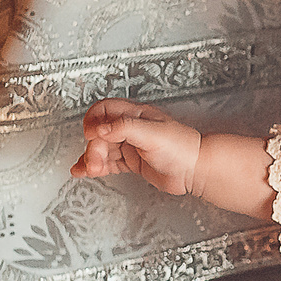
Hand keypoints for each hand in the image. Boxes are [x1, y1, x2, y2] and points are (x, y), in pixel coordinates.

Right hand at [72, 97, 203, 194]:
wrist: (195, 170)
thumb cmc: (182, 147)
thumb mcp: (151, 134)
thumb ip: (124, 128)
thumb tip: (101, 128)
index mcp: (136, 115)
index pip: (104, 110)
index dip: (93, 121)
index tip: (91, 135)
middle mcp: (132, 128)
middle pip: (101, 133)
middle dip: (94, 147)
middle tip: (95, 161)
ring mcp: (131, 145)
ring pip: (103, 149)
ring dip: (92, 158)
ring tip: (88, 169)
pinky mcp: (132, 161)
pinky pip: (109, 162)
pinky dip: (95, 166)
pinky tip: (85, 171)